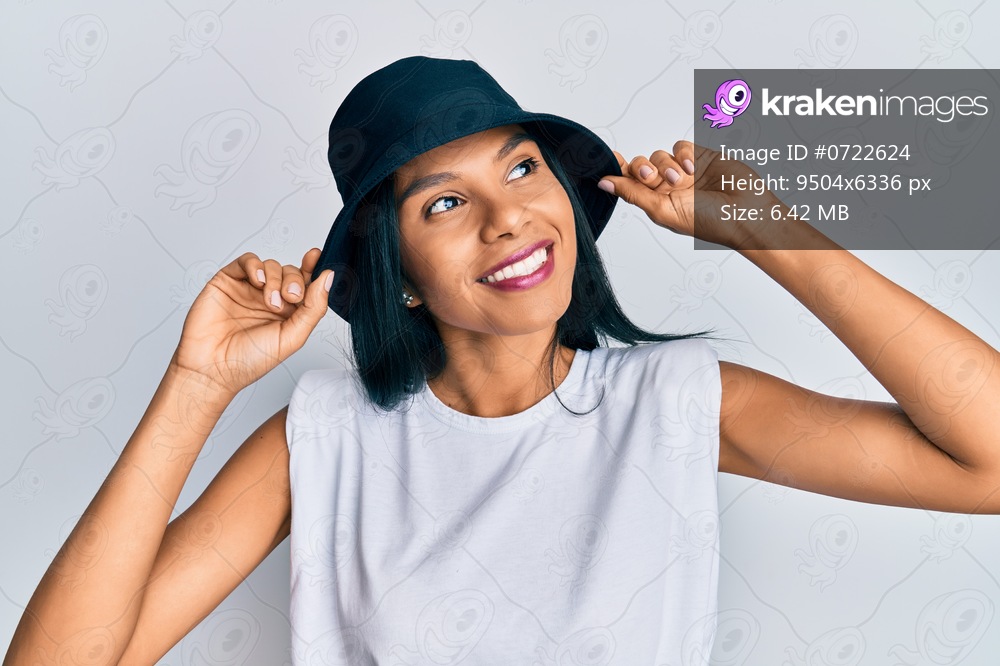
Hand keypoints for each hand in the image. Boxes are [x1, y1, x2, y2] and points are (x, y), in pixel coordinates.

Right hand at [171, 248, 332, 396]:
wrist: (212, 368)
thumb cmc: (249, 360)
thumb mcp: (292, 337)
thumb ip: (314, 308)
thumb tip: (328, 277)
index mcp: (288, 312)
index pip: (305, 284)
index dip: (313, 269)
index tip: (318, 257)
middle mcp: (269, 298)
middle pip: (290, 272)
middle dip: (294, 281)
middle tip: (290, 298)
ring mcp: (249, 289)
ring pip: (271, 265)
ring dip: (275, 278)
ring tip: (270, 301)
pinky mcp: (228, 281)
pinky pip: (247, 261)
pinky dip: (256, 266)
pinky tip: (258, 281)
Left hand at [599, 140, 783, 248]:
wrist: (745, 212)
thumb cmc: (708, 221)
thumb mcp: (663, 210)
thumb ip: (633, 194)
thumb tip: (603, 183)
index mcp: (655, 202)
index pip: (629, 182)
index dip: (617, 170)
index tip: (607, 159)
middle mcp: (667, 187)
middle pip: (641, 165)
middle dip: (643, 168)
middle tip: (650, 176)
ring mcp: (684, 171)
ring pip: (660, 153)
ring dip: (666, 164)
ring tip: (680, 179)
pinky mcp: (700, 157)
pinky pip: (680, 145)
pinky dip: (682, 153)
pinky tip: (691, 167)